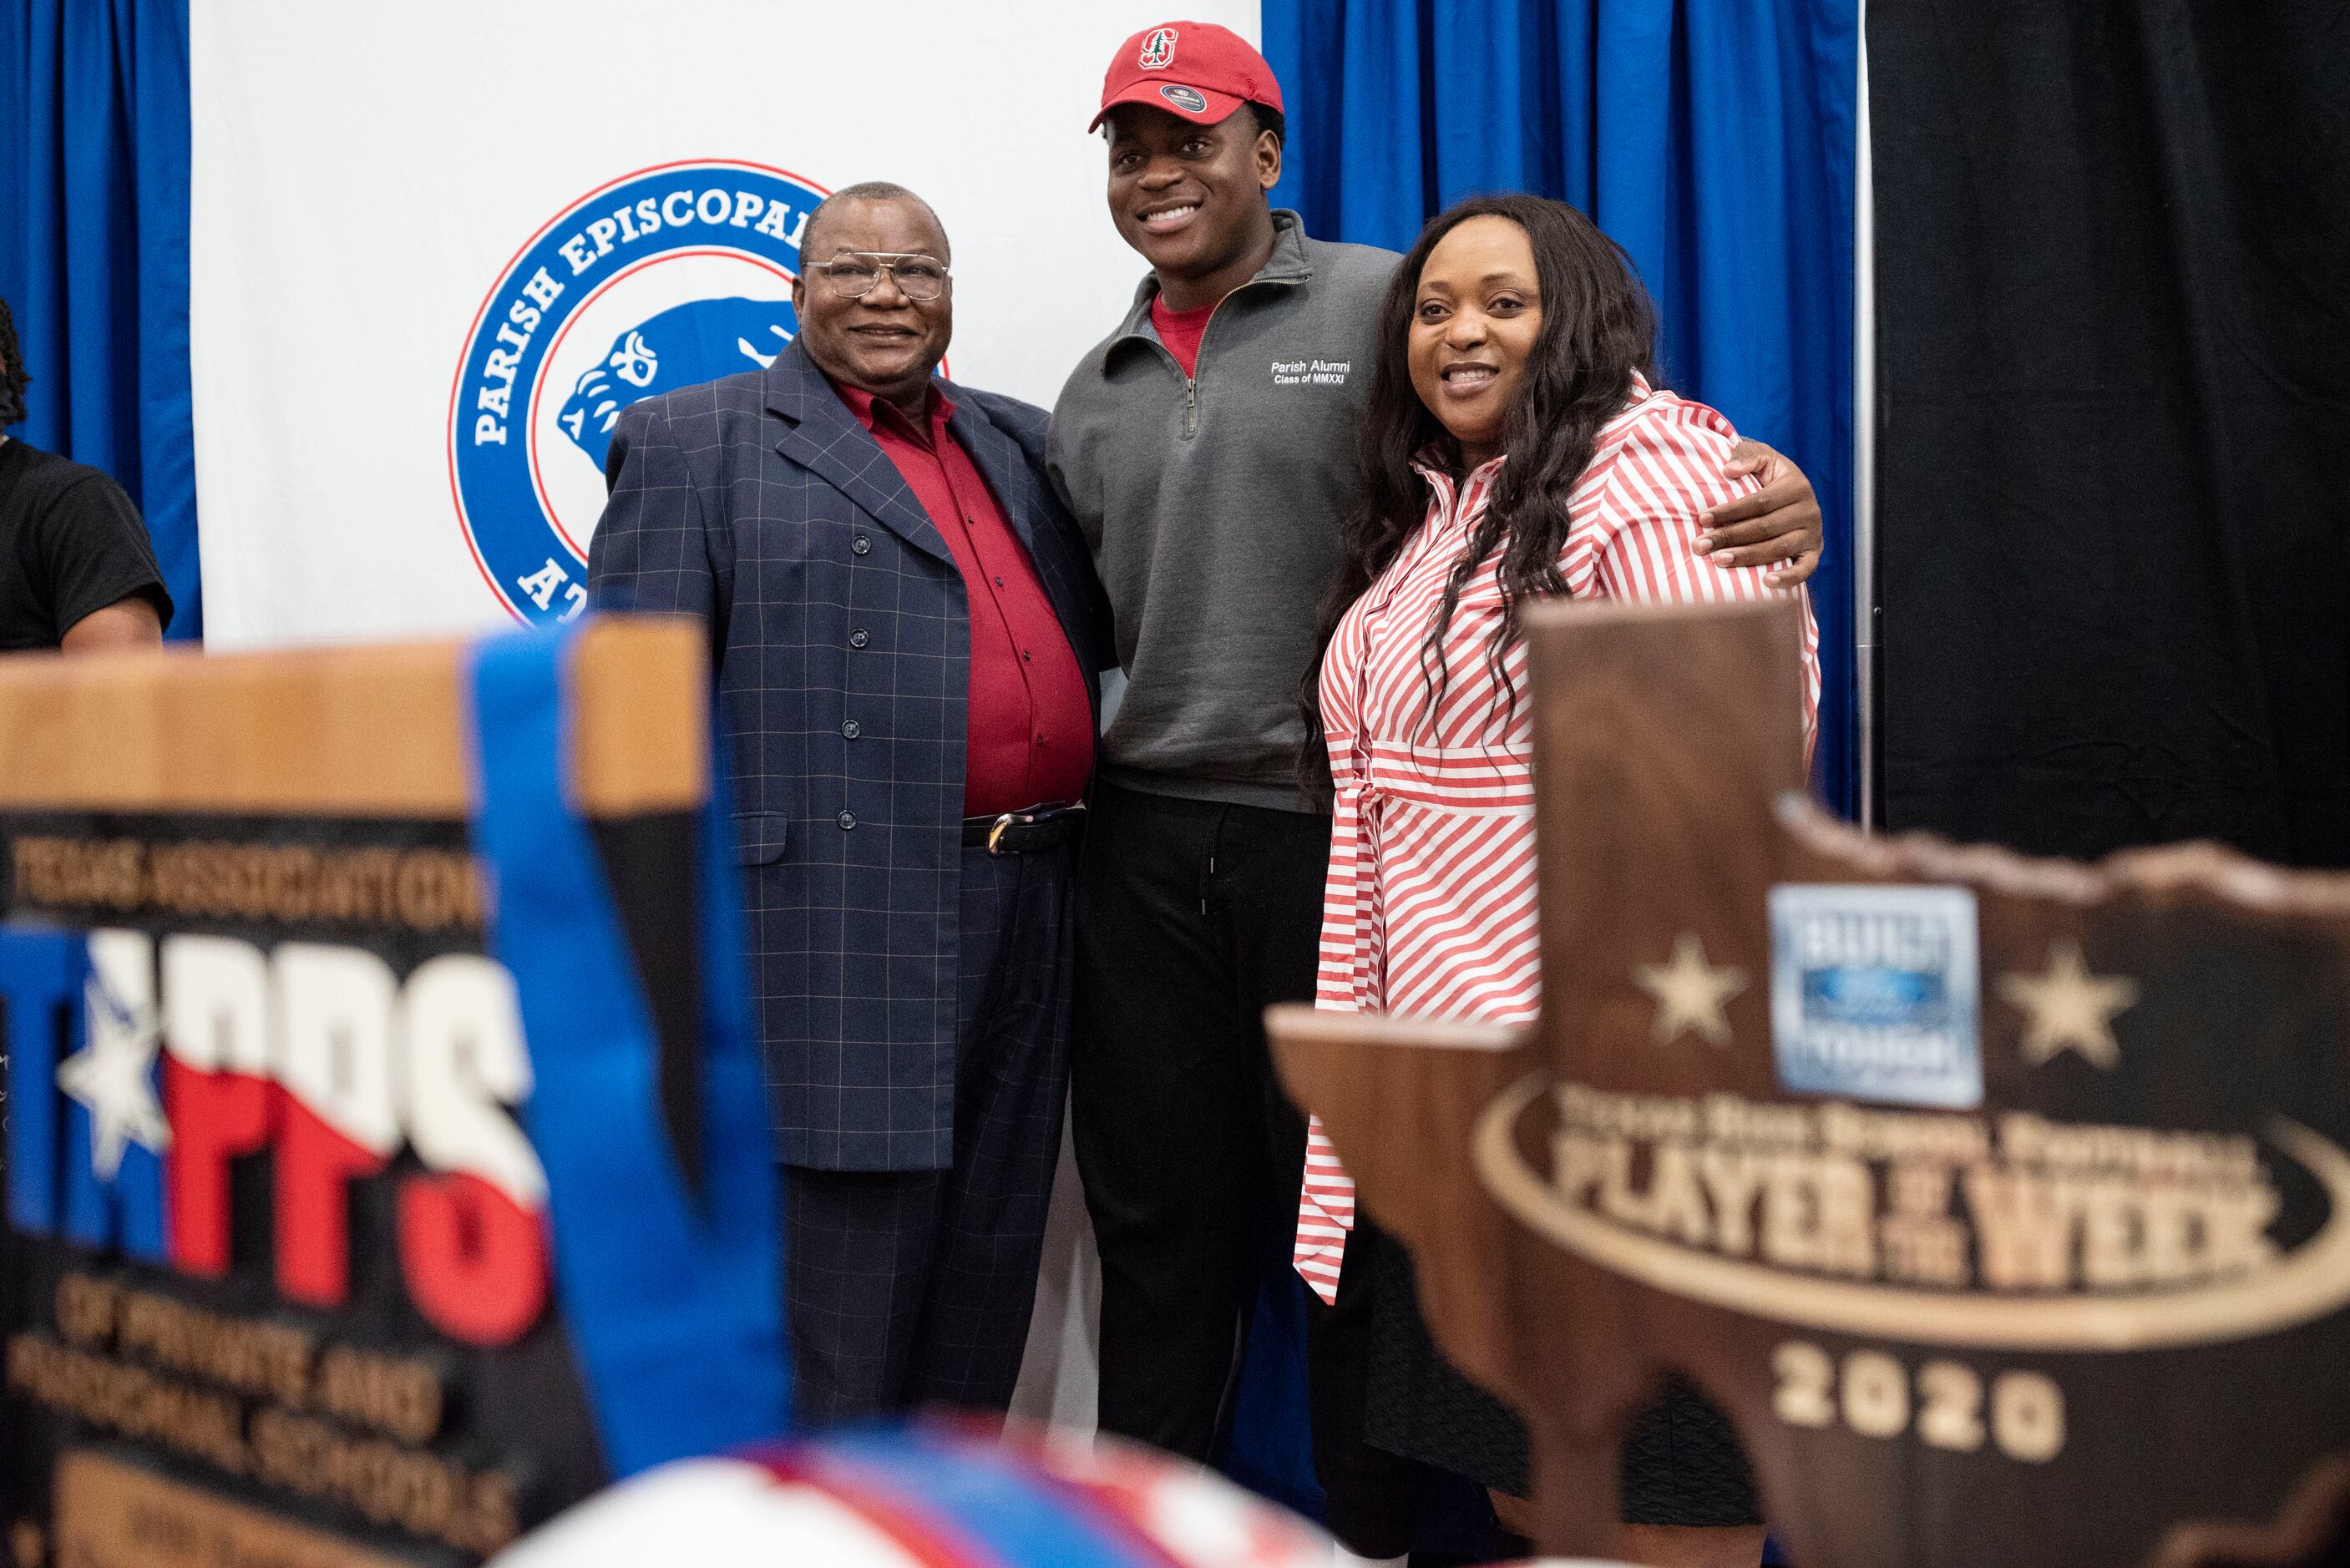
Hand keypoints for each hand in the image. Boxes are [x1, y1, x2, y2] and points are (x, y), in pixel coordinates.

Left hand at [1696, 438, 1822, 586]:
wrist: (1790, 489)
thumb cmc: (1767, 473)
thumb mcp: (1761, 456)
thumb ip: (1746, 456)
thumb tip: (1729, 470)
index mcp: (1797, 486)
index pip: (1759, 502)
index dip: (1730, 511)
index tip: (1702, 519)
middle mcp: (1810, 511)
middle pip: (1765, 527)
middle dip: (1730, 536)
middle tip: (1701, 545)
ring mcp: (1813, 534)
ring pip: (1779, 549)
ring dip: (1747, 557)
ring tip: (1718, 560)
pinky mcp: (1814, 553)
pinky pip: (1805, 569)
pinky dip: (1788, 578)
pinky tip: (1766, 582)